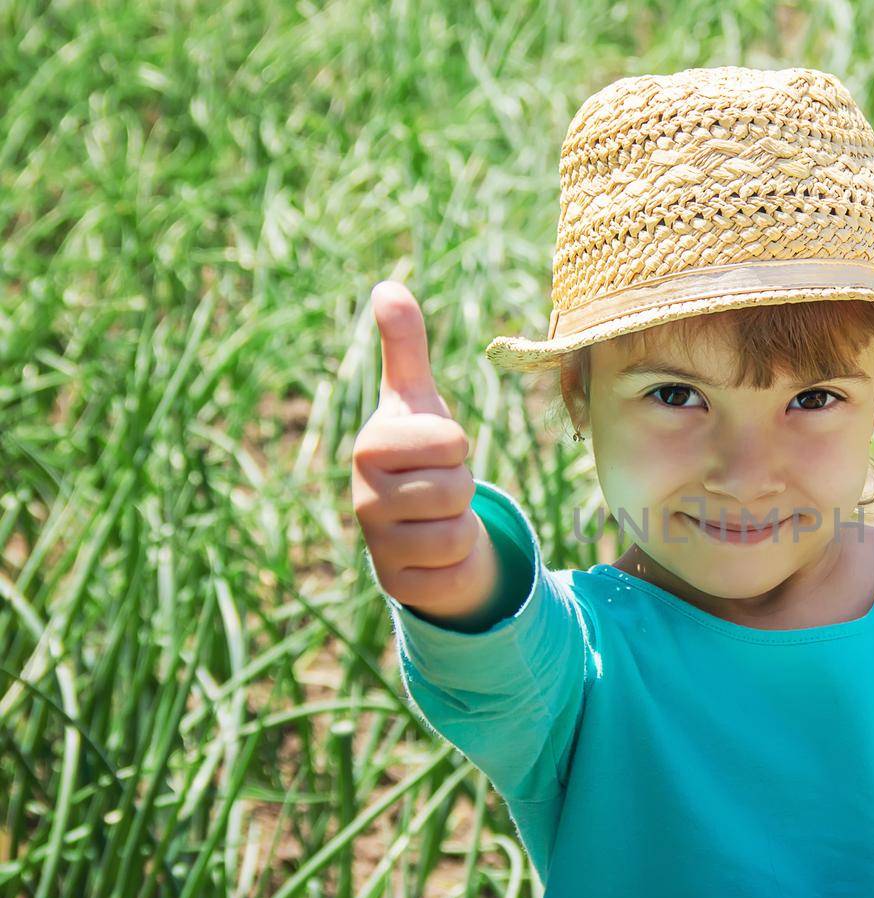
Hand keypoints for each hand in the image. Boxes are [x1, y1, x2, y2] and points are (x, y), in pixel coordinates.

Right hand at [352, 281, 501, 625]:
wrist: (416, 527)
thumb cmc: (418, 455)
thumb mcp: (417, 400)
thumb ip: (405, 346)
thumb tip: (388, 286)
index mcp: (369, 446)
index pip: (451, 442)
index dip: (457, 446)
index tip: (436, 450)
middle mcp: (362, 498)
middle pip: (457, 489)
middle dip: (462, 487)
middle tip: (438, 486)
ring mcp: (377, 546)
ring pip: (459, 532)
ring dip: (462, 525)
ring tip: (437, 518)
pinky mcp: (399, 587)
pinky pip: (454, 573)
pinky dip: (458, 565)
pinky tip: (436, 555)